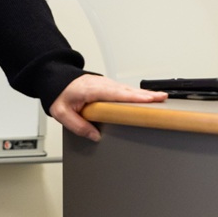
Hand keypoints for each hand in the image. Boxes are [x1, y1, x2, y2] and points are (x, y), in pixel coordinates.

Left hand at [49, 74, 165, 142]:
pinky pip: (124, 90)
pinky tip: (145, 98)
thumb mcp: (62, 113)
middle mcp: (101, 84)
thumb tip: (94, 136)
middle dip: (146, 94)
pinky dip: (136, 93)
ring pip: (127, 89)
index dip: (133, 97)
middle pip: (127, 90)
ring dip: (143, 93)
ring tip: (160, 99)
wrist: (55, 79)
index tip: (147, 99)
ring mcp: (105, 83)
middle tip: (162, 98)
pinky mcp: (107, 86)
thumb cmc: (59, 94)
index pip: (116, 94)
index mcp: (91, 89)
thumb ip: (78, 126)